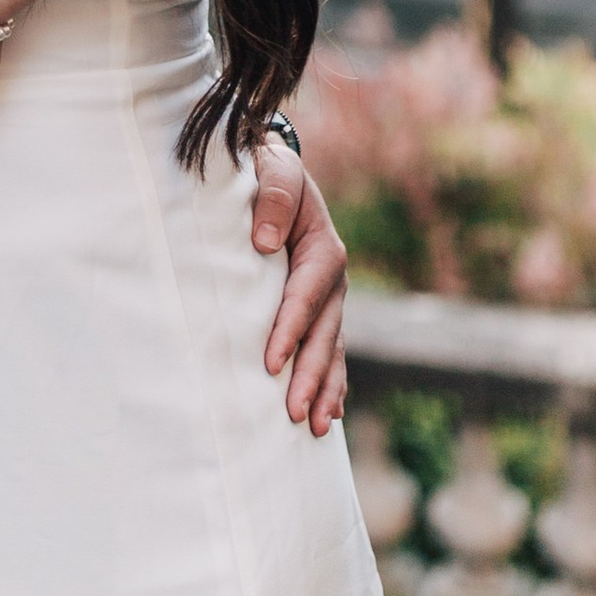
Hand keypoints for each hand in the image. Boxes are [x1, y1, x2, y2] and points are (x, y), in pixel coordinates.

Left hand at [251, 140, 347, 432]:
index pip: (306, 293)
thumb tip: (263, 241)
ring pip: (331, 350)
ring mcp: (328, 299)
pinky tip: (327, 416)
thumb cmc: (265, 170)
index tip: (271, 361)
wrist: (271, 171)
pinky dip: (330, 383)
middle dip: (311, 374)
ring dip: (325, 389)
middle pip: (324, 333)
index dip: (291, 328)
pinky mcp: (317, 312)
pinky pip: (328, 351)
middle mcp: (331, 278)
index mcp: (322, 247)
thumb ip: (272, 195)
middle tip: (295, 413)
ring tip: (317, 428)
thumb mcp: (273, 168)